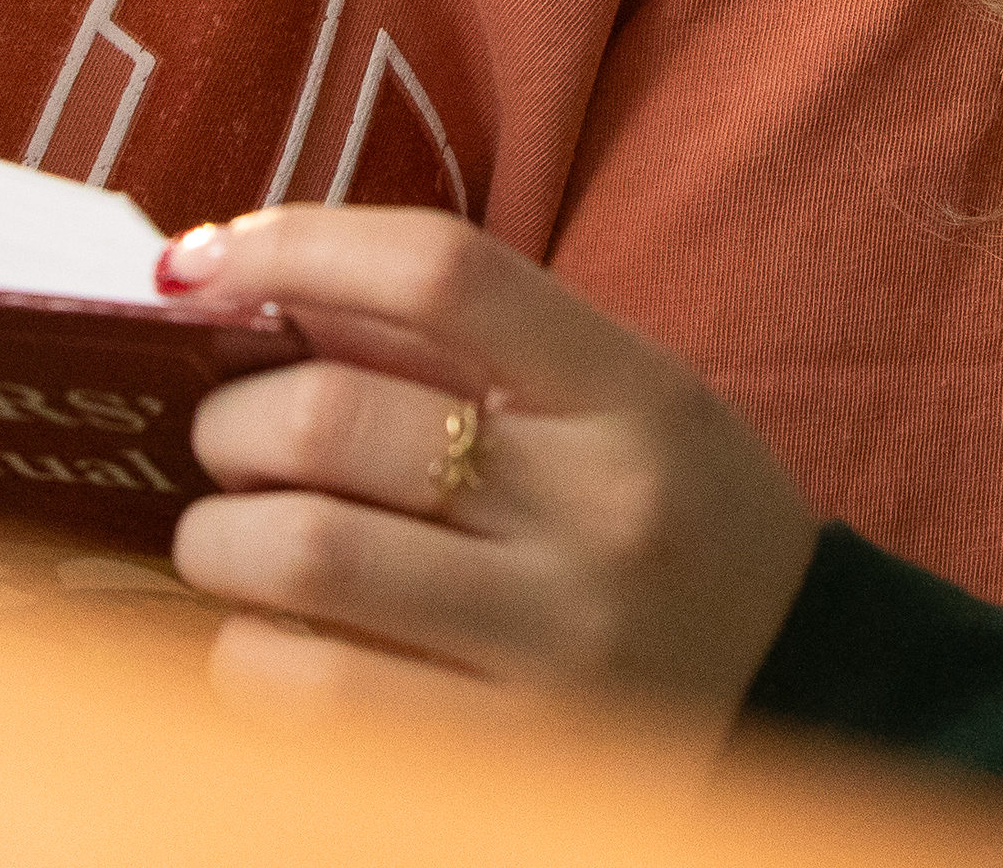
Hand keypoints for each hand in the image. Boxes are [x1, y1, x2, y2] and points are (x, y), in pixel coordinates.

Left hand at [165, 208, 819, 731]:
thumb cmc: (673, 515)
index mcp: (632, 394)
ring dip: (219, 540)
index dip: (295, 245)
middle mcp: (600, 513)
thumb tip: (248, 291)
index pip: (440, 271)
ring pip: (304, 557)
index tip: (200, 263)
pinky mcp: (513, 757)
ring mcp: (558, 645)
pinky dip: (250, 658)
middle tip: (221, 439)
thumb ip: (461, 349)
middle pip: (335, 418)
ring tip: (228, 540)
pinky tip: (268, 641)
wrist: (802, 682)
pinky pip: (316, 696)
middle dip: (227, 422)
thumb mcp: (618, 398)